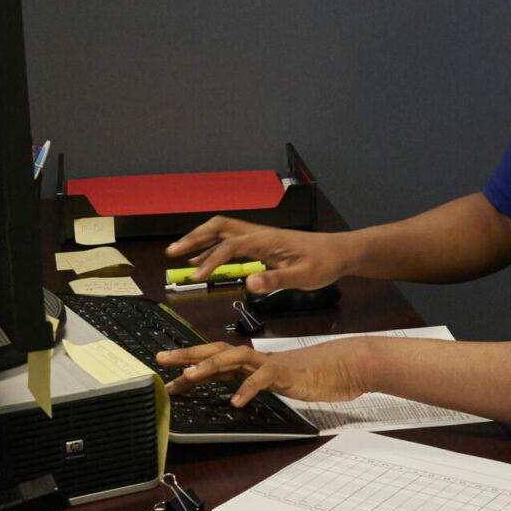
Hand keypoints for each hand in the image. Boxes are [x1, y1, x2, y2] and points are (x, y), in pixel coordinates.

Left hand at [156, 340, 367, 406]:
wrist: (346, 365)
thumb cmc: (315, 374)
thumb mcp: (279, 382)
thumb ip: (257, 383)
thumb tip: (236, 390)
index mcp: (253, 361)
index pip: (216, 358)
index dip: (191, 362)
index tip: (169, 371)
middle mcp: (256, 358)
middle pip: (215, 351)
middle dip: (187, 355)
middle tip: (161, 360)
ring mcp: (269, 364)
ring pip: (232, 359)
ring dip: (209, 367)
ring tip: (189, 377)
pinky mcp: (285, 373)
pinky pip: (261, 379)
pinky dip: (247, 389)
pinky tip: (235, 401)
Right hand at [165, 215, 353, 293]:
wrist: (339, 252)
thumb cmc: (323, 264)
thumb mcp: (303, 277)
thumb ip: (277, 280)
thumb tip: (250, 283)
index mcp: (266, 240)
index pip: (229, 246)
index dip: (210, 260)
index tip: (195, 277)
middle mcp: (259, 234)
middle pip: (218, 227)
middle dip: (194, 238)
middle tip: (171, 252)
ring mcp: (259, 237)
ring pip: (222, 231)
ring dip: (200, 239)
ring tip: (178, 254)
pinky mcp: (262, 243)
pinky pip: (231, 240)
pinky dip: (213, 247)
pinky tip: (204, 260)